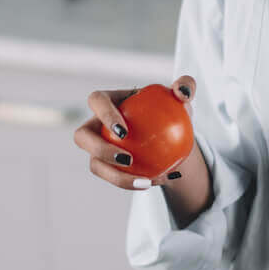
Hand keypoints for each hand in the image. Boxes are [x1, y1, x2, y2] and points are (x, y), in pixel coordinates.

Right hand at [72, 76, 196, 190]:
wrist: (168, 135)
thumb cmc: (170, 108)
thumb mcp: (182, 96)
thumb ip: (186, 86)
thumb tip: (184, 93)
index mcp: (108, 101)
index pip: (97, 101)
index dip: (104, 115)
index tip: (124, 131)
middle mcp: (96, 124)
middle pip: (82, 137)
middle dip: (99, 150)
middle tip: (127, 159)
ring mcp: (97, 148)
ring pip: (96, 166)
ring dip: (117, 177)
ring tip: (146, 182)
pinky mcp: (106, 168)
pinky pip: (115, 179)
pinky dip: (135, 183)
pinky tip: (160, 182)